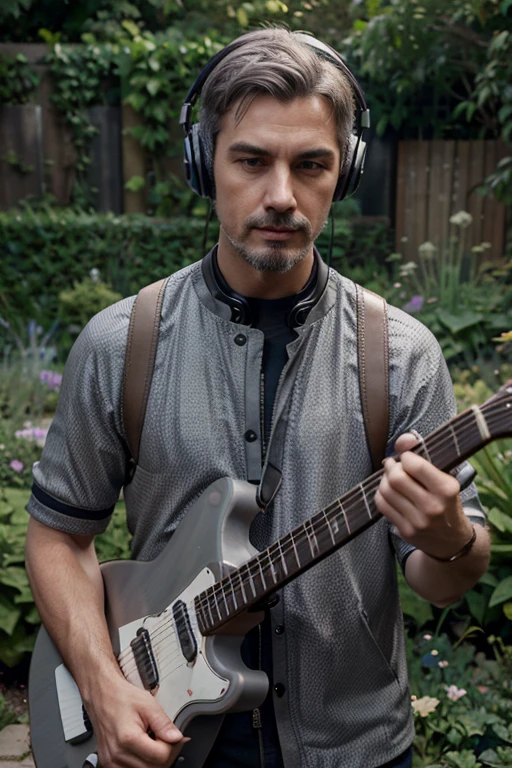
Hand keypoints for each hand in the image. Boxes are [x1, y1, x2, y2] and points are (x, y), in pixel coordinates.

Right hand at [85, 675, 187, 767]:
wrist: (102, 696)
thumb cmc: (121, 697)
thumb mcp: (148, 704)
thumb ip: (164, 723)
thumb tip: (177, 738)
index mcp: (128, 738)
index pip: (161, 757)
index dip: (173, 746)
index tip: (175, 737)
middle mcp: (117, 754)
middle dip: (165, 754)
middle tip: (165, 738)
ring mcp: (111, 762)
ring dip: (153, 759)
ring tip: (152, 741)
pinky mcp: (108, 764)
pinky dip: (142, 763)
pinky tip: (142, 748)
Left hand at [375, 432, 472, 558]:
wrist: (453, 541)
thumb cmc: (446, 502)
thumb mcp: (445, 478)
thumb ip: (423, 455)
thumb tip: (403, 439)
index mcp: (447, 489)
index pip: (415, 465)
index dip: (405, 456)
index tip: (407, 457)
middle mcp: (433, 507)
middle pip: (396, 478)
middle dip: (391, 467)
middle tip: (393, 465)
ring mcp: (418, 522)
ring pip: (386, 491)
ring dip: (384, 480)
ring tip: (391, 478)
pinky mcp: (406, 531)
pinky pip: (382, 505)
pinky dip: (381, 494)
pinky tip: (389, 492)